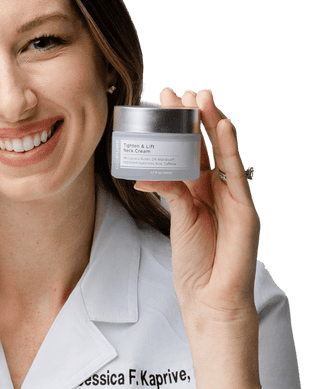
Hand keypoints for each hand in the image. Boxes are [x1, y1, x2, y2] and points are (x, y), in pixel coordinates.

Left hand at [134, 88, 258, 318]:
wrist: (210, 297)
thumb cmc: (194, 264)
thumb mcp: (178, 220)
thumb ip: (168, 193)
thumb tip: (143, 176)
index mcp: (202, 192)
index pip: (191, 152)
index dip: (181, 128)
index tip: (167, 102)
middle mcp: (219, 190)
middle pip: (207, 146)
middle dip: (195, 118)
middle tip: (181, 91)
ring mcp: (234, 197)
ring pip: (223, 153)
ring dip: (213, 123)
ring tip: (202, 97)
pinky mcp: (244, 209)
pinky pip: (234, 174)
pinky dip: (228, 149)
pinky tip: (222, 126)